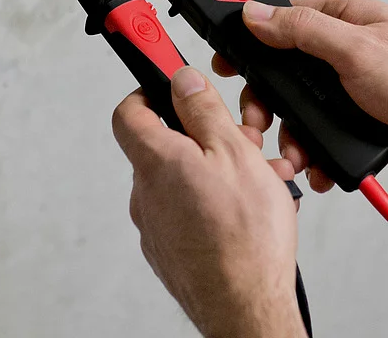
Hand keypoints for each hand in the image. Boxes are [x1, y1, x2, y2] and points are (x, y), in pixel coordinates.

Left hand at [112, 67, 307, 337]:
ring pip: (185, 180)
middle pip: (166, 145)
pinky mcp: (173, 251)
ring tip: (258, 184)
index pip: (129, 111)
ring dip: (220, 172)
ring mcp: (157, 226)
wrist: (247, 309)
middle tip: (243, 141)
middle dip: (206, 136)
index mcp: (155, 161)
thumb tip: (182, 79)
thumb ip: (203, 110)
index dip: (149, 89)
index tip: (170, 81)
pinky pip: (191, 212)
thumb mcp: (234, 152)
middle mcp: (146, 194)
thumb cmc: (245, 239)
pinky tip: (250, 211)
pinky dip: (217, 203)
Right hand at [214, 0, 387, 192]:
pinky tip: (316, 169)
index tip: (226, 59)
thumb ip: (302, 31)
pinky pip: (325, 140)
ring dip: (292, 137)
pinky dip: (316, 156)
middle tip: (256, 124)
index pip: (285, 20)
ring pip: (304, 112)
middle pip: (287, 74)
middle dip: (268, 103)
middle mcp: (350, 52)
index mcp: (348, 20)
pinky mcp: (364, 126)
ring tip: (291, 158)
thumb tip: (257, 13)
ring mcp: (356, 91)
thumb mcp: (356, 49)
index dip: (252, 40)